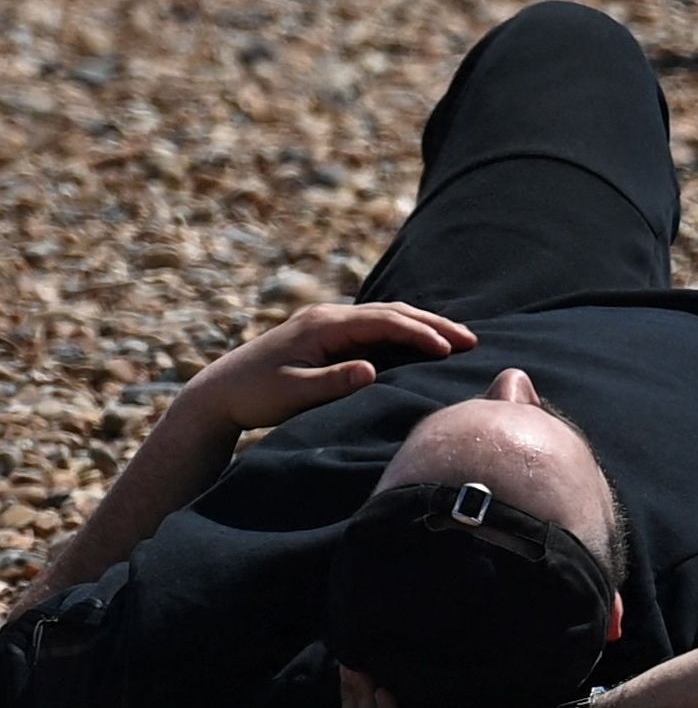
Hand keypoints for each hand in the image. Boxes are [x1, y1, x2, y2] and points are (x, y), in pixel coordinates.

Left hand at [182, 301, 473, 440]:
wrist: (216, 393)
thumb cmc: (254, 396)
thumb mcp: (293, 394)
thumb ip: (333, 382)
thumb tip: (373, 370)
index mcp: (325, 324)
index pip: (386, 322)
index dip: (422, 333)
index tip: (451, 349)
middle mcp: (330, 315)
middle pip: (393, 312)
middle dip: (434, 324)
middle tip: (471, 339)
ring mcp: (327, 322)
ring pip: (386, 316)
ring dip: (422, 325)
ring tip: (456, 340)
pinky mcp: (325, 334)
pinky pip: (374, 326)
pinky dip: (403, 330)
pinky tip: (419, 342)